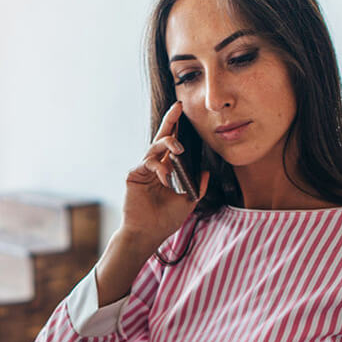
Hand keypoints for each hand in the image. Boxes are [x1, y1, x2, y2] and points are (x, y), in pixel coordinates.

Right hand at [121, 101, 208, 248]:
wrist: (148, 235)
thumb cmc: (165, 220)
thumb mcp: (188, 202)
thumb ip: (197, 187)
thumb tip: (206, 172)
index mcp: (165, 170)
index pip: (172, 146)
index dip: (177, 130)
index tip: (185, 114)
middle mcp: (153, 167)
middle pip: (161, 138)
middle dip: (170, 122)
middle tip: (178, 107)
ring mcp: (143, 170)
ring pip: (154, 147)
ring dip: (168, 143)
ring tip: (180, 148)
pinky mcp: (134, 175)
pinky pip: (148, 163)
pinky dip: (160, 168)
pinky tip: (167, 178)